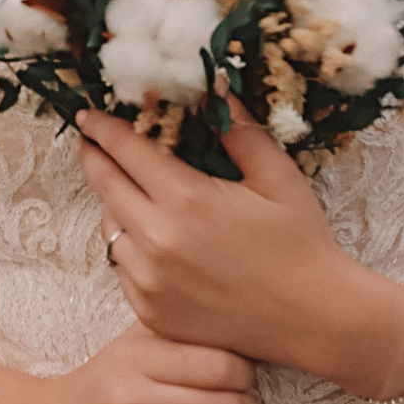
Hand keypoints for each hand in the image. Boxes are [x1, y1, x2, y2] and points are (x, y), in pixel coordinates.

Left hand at [77, 105, 403, 396]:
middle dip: (94, 157)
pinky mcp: (150, 312)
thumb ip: (236, 128)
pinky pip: (121, 267)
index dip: (103, 128)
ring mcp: (149, 282)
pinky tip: (147, 236)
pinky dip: (128, 247)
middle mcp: (157, 241)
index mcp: (186, 200)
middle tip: (87, 139)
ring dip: (112, 203)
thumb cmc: (301, 243)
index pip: (125, 149)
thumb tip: (209, 84)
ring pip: (109, 228)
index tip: (88, 115)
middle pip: (105, 185)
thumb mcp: (276, 175)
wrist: (316, 320)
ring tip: (125, 188)